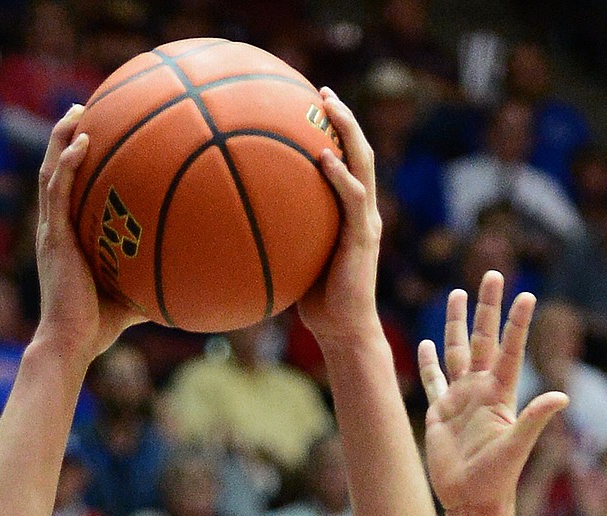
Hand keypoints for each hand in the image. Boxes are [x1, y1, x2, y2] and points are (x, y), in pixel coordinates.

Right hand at [33, 107, 140, 370]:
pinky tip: (83, 142)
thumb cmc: (98, 327)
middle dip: (64, 138)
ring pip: (49, 172)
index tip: (90, 138)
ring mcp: (51, 232)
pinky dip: (67, 164)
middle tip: (82, 111)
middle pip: (53, 171)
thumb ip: (148, 280)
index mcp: (66, 239)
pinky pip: (57, 191)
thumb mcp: (129, 296)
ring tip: (77, 111)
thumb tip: (186, 280)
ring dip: (61, 139)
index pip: (65, 193)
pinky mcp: (54, 238)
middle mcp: (54, 230)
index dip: (71, 164)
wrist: (71, 343)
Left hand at [298, 91, 381, 349]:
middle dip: (344, 118)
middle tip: (323, 92)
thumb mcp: (294, 261)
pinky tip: (325, 158)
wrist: (343, 332)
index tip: (314, 105)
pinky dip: (341, 177)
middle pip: (360, 152)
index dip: (337, 132)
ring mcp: (366, 223)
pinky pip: (354, 199)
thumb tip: (239, 222)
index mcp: (351, 214)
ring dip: (348, 132)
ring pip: (364, 164)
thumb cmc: (315, 305)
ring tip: (329, 106)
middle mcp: (363, 212)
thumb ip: (281, 235)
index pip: (349, 163)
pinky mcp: (363, 239)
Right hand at [420, 271, 567, 515]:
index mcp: (500, 395)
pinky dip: (429, 363)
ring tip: (458, 293)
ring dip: (457, 324)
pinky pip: (433, 381)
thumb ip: (535, 419)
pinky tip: (426, 344)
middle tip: (493, 275)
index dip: (516, 323)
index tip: (526, 294)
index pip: (509, 350)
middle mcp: (481, 391)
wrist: (471, 502)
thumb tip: (563, 397)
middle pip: (483, 340)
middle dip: (487, 308)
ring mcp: (459, 400)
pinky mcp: (439, 414)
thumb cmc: (496, 480)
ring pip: (456, 352)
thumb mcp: (516, 448)